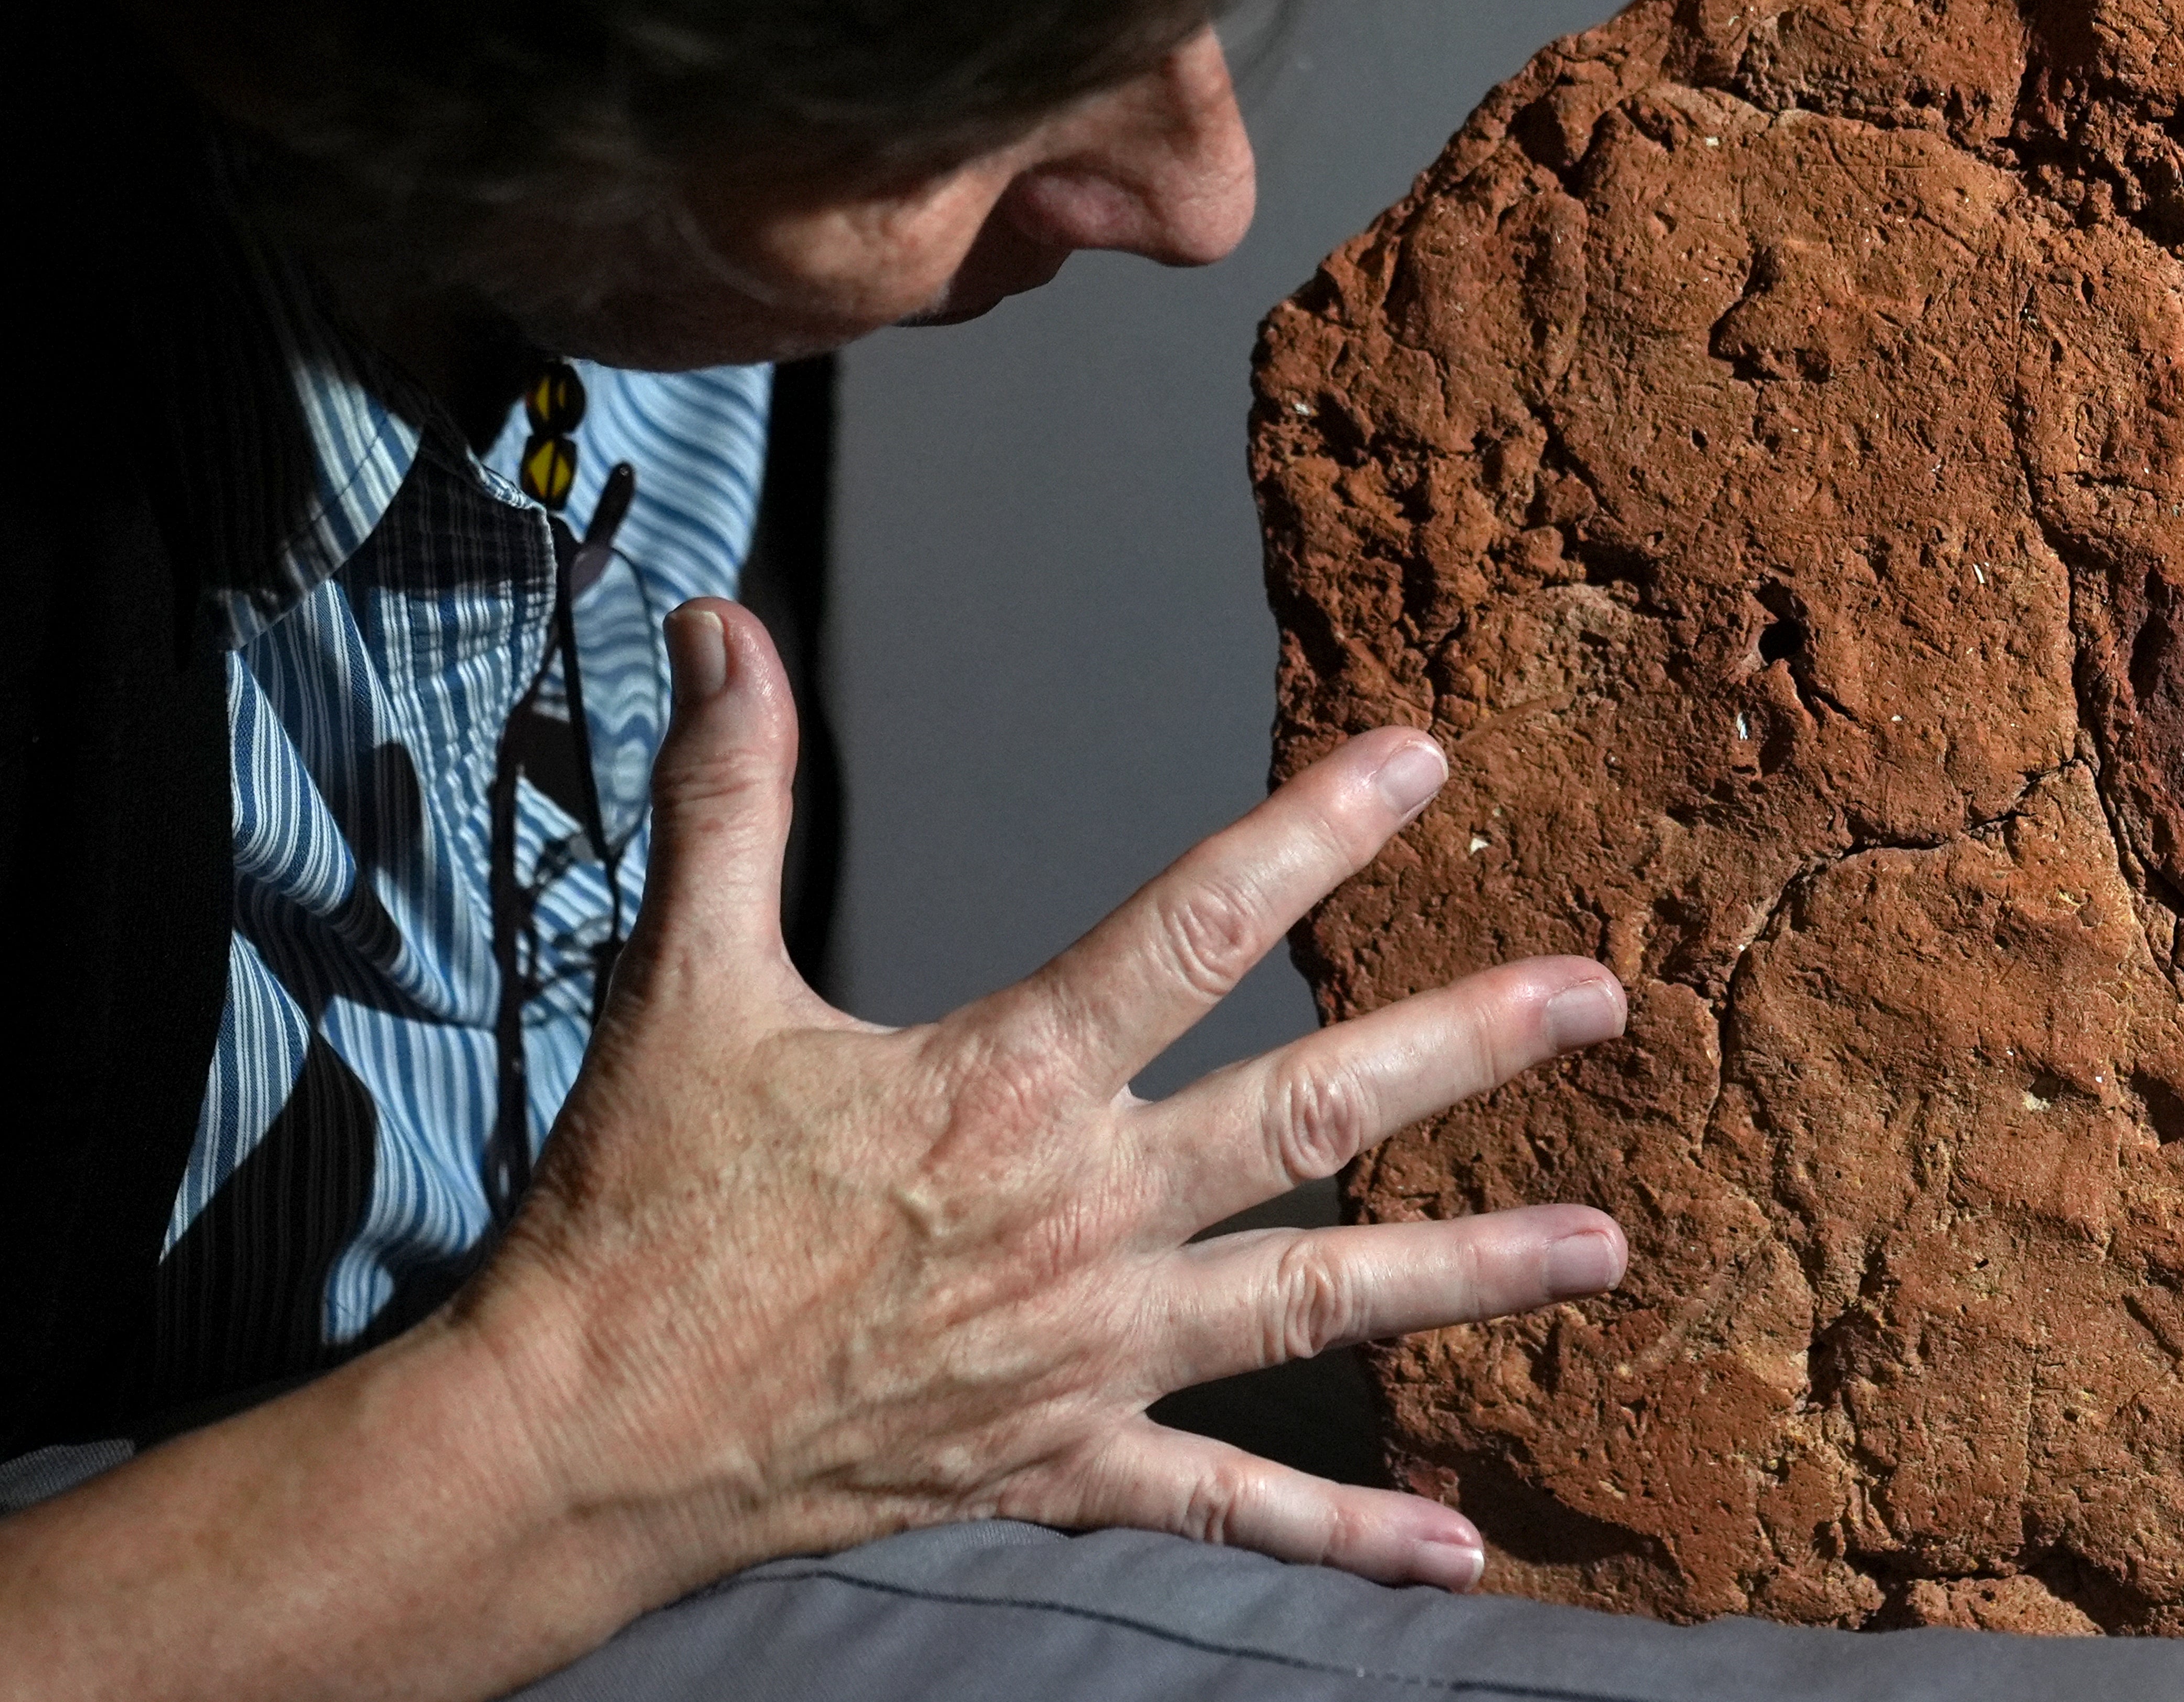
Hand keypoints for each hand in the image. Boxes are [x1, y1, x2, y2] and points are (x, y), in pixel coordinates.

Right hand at [459, 598, 1626, 1591]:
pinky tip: (1459, 1551)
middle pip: (1312, 1113)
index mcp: (1006, 1083)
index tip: (1421, 766)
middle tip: (1601, 999)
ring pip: (1317, 1304)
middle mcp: (1080, 1214)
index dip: (1316, 831)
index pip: (1196, 924)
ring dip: (1468, 1272)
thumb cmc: (637, 1211)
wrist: (580, 1435)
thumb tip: (715, 632)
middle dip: (1466, 1046)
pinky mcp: (1060, 1466)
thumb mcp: (684, 980)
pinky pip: (1227, 1503)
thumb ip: (729, 799)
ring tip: (1604, 1249)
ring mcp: (1086, 1353)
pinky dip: (1345, 1531)